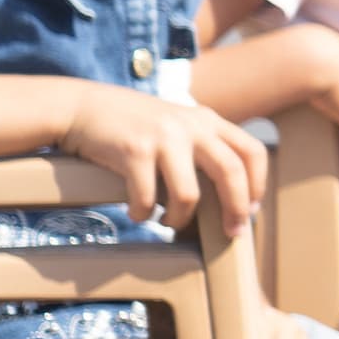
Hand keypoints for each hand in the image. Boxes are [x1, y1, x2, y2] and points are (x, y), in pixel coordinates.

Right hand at [55, 84, 266, 229]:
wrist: (80, 106)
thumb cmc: (131, 125)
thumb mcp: (175, 124)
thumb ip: (201, 145)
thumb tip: (228, 195)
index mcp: (206, 120)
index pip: (252, 151)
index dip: (258, 185)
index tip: (251, 210)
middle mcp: (190, 125)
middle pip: (231, 174)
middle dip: (236, 210)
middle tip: (231, 233)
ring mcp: (162, 137)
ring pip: (189, 194)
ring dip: (180, 219)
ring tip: (168, 222)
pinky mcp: (133, 151)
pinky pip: (148, 198)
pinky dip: (143, 213)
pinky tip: (137, 212)